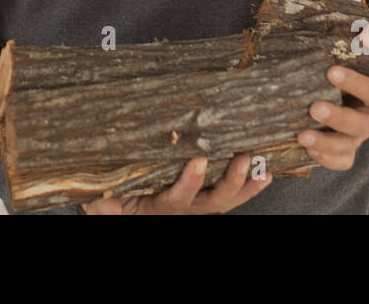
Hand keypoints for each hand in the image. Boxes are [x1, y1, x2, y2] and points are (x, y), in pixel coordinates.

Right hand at [80, 154, 271, 213]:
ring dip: (246, 183)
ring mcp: (201, 203)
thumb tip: (103, 204)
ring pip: (228, 198)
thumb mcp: (106, 205)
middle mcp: (187, 208)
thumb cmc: (117, 200)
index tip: (199, 161)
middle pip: (214, 199)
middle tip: (242, 160)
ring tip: (261, 166)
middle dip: (231, 181)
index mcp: (163, 206)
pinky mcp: (209, 197)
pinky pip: (234, 195)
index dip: (191, 181)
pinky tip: (265, 173)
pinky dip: (251, 185)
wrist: (126, 208)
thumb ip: (104, 207)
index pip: (179, 196)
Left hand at [297, 14, 368, 169]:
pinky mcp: (347, 145)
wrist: (360, 67)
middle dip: (337, 117)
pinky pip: (341, 160)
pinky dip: (326, 159)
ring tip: (301, 136)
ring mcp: (361, 133)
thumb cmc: (368, 48)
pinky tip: (306, 151)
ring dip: (325, 143)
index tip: (331, 72)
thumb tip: (367, 37)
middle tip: (313, 107)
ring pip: (348, 145)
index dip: (357, 84)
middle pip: (361, 124)